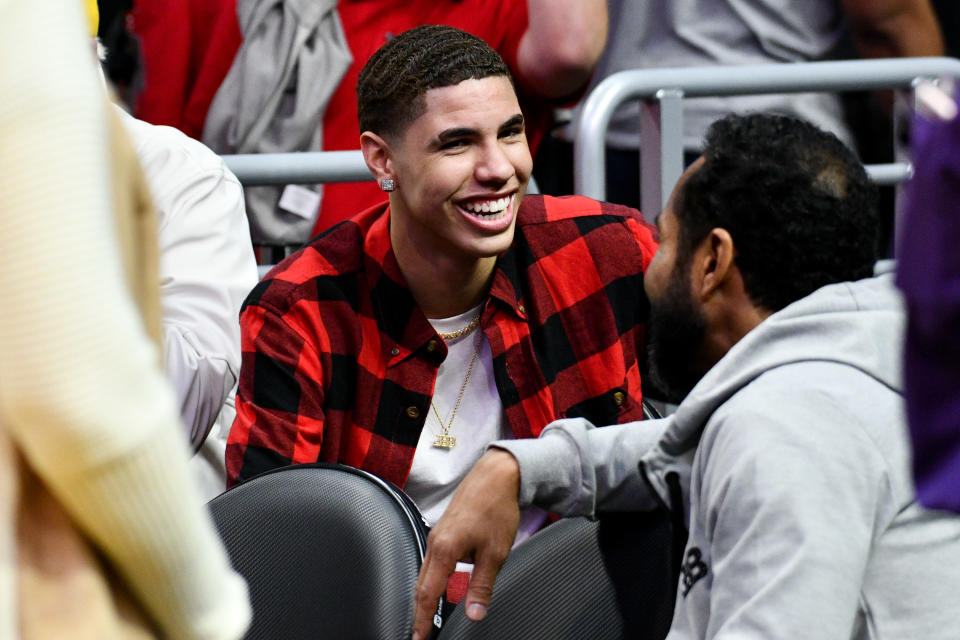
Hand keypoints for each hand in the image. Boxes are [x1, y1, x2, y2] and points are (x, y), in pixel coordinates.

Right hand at [411, 448, 521, 639]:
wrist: (496, 475)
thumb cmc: (496, 508)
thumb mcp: (495, 553)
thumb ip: (482, 586)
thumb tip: (474, 614)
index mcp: (445, 550)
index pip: (427, 594)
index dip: (422, 620)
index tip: (419, 639)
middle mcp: (435, 542)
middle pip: (421, 585)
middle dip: (419, 612)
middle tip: (418, 634)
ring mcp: (438, 534)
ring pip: (425, 572)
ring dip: (425, 596)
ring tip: (425, 617)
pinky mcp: (444, 529)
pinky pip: (432, 560)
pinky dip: (431, 578)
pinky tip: (437, 585)